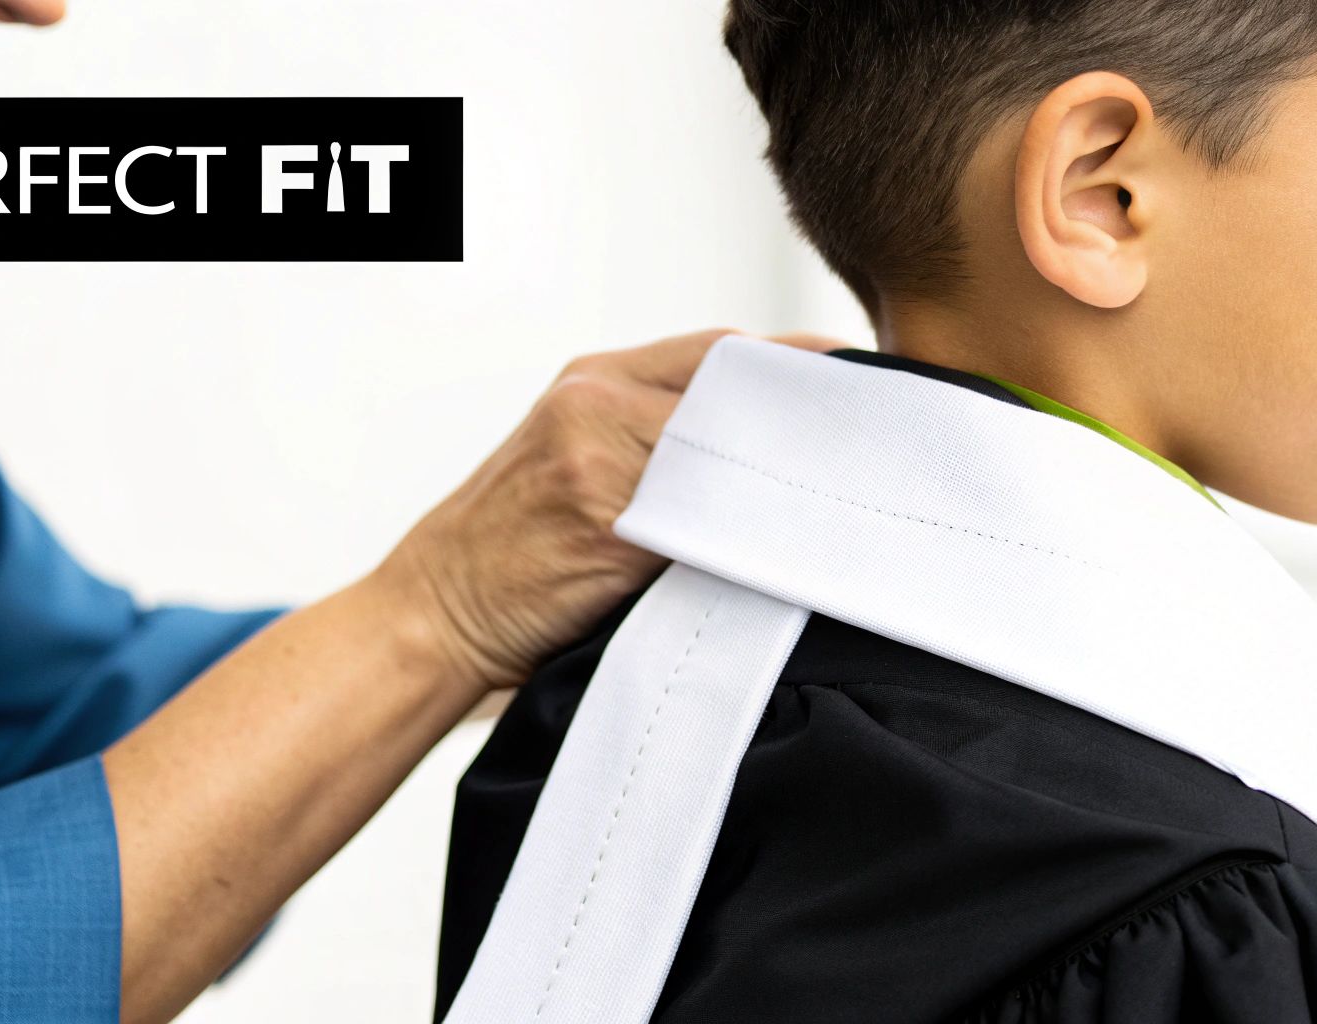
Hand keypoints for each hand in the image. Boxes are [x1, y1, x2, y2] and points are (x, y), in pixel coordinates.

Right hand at [369, 327, 845, 695]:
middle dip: (811, 411)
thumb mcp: (576, 463)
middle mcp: (594, 400)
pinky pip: (703, 513)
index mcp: (594, 381)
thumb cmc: (512, 551)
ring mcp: (596, 457)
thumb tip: (775, 456)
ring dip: (794, 469)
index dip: (803, 367)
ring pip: (728, 443)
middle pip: (736, 383)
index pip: (724, 351)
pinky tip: (799, 544)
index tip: (869, 387)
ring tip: (860, 495)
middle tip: (885, 440)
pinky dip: (754, 526)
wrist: (431, 612)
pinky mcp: (602, 520)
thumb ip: (657, 441)